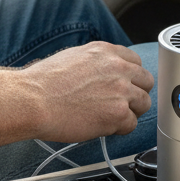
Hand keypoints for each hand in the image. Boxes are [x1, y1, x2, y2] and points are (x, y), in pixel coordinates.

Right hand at [21, 42, 153, 143]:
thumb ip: (96, 63)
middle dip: (135, 93)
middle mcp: (117, 67)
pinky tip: (102, 126)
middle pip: (146, 81)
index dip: (130, 77)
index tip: (125, 85)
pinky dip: (119, 129)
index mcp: (105, 51)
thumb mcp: (74, 57)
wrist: (33, 100)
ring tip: (110, 117)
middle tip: (120, 103)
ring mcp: (121, 90)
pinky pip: (131, 124)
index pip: (135, 62)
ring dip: (130, 112)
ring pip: (144, 103)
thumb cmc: (44, 82)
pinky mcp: (118, 113)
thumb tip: (103, 73)